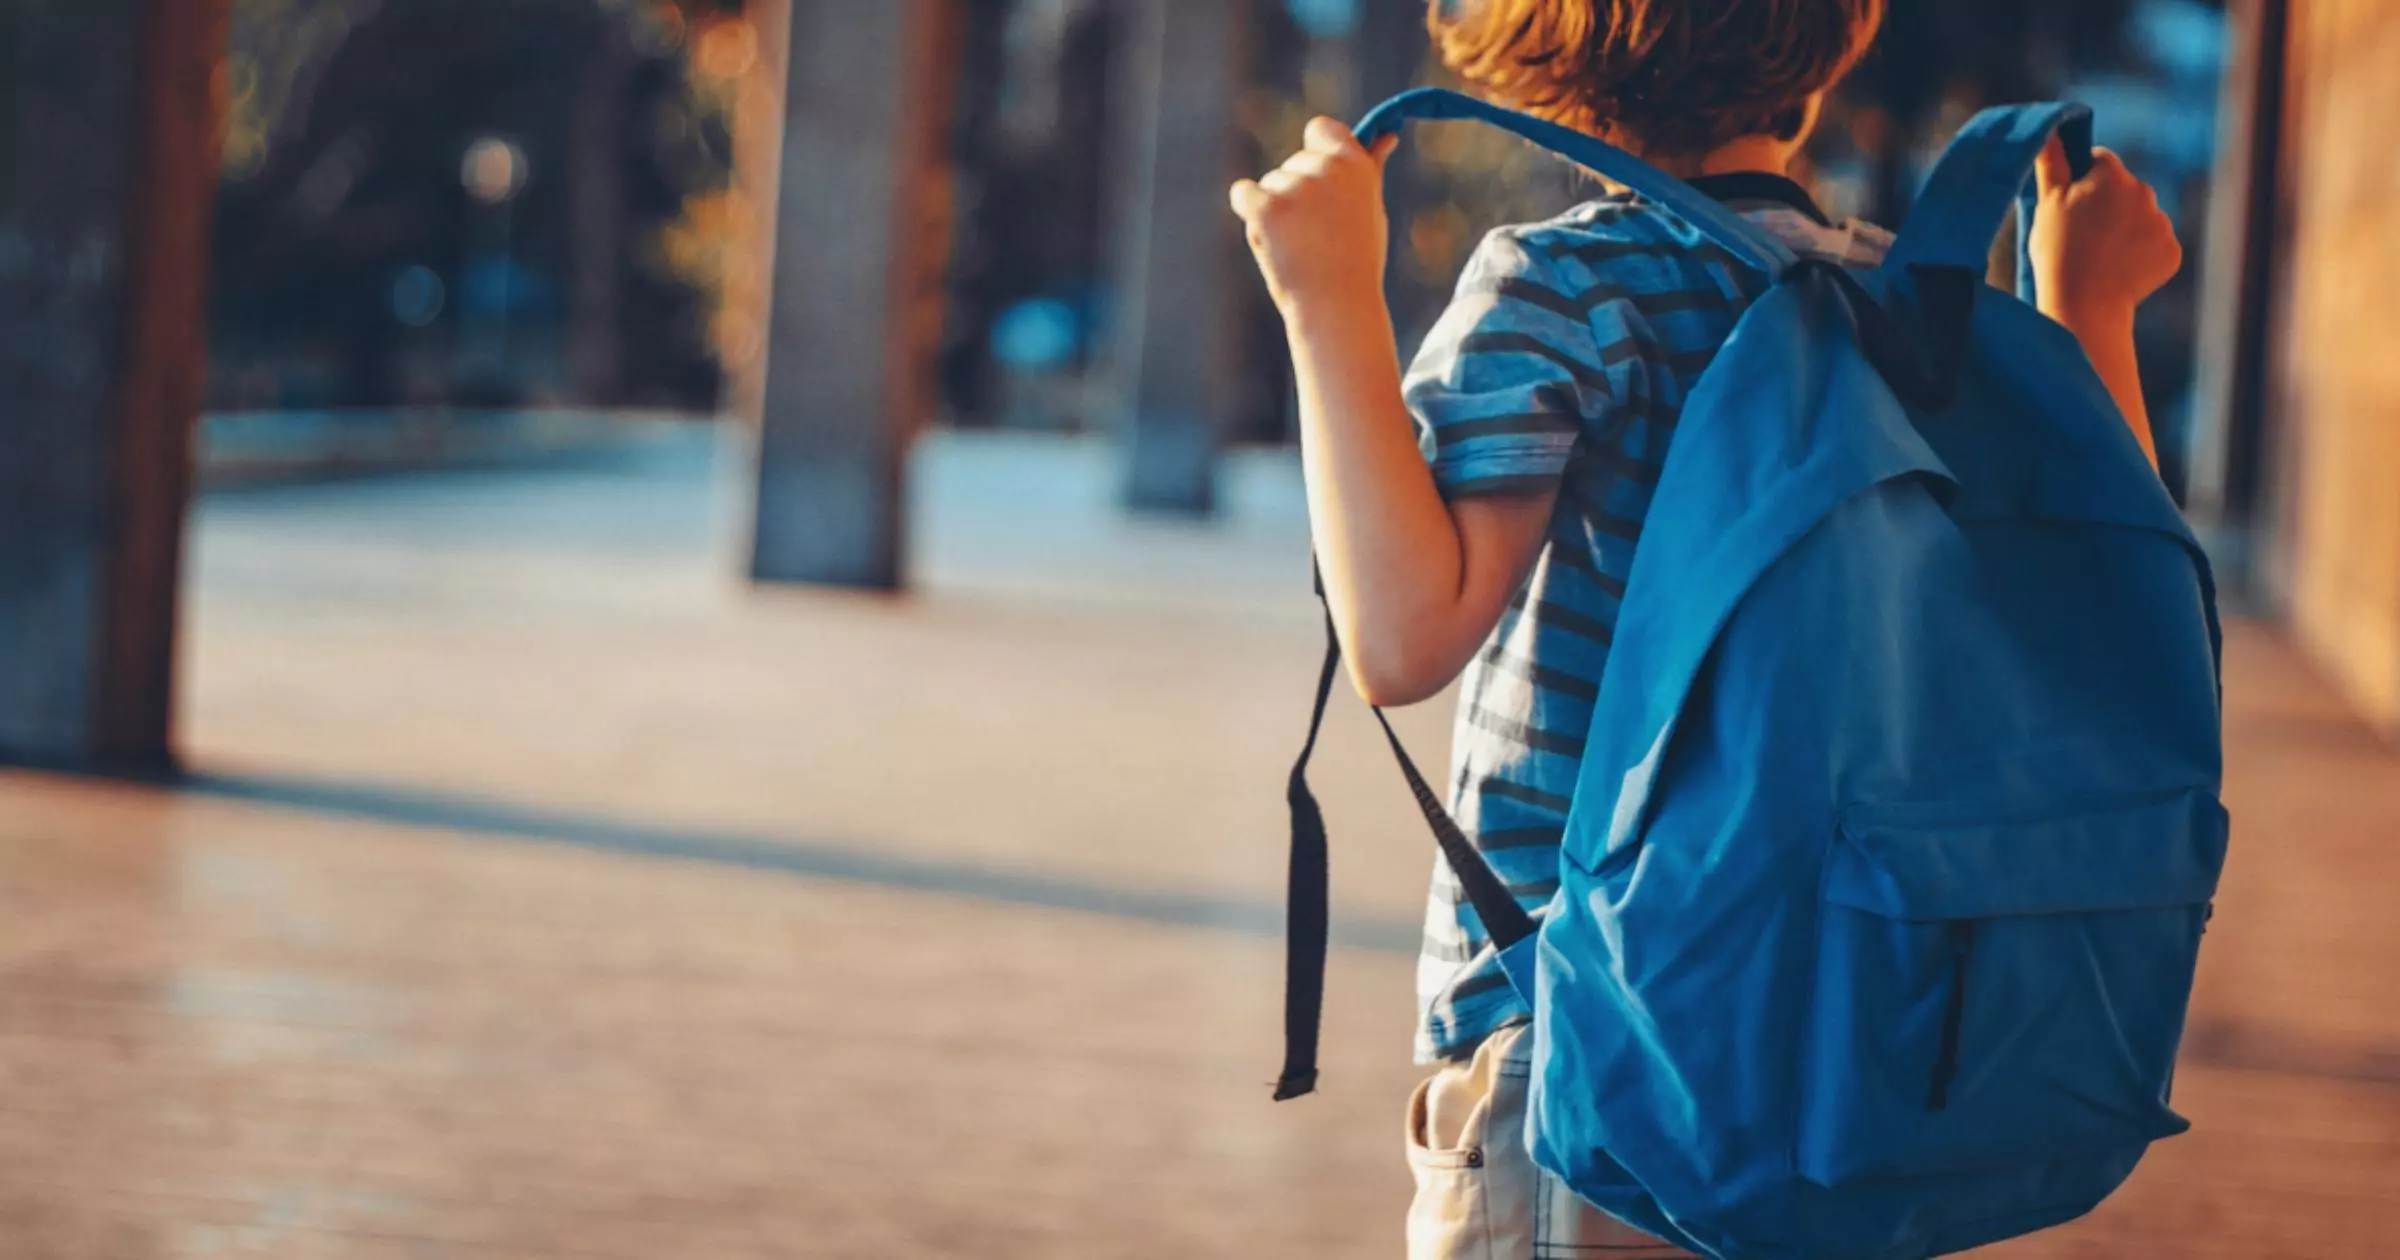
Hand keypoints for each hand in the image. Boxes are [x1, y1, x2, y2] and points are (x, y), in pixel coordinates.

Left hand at [1229, 117, 1397, 320]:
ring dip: (1277, 210)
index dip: (1316, 151)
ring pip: (1271, 183)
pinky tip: (1272, 239)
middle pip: (1294, 162)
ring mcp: (1295, 186)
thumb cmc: (1357, 261)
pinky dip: (1249, 212)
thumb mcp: (1371, 209)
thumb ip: (1370, 168)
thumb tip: (1388, 135)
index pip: (1322, 129)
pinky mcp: (1266, 206)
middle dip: (1297, 193)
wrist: (1336, 307)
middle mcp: (1328, 168)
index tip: (1320, 179)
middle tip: (1317, 234)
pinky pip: (1243, 193)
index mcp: (1356, 164)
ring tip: (1300, 246)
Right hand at [2028, 138, 2182, 326]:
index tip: (2070, 206)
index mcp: (2111, 175)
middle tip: (2082, 236)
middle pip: (2124, 189)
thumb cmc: (2059, 254)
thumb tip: (2050, 131)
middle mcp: (2144, 191)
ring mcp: (2162, 222)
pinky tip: (2120, 271)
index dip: (2082, 181)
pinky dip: (2140, 255)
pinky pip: (2155, 245)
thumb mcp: (2046, 205)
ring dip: (2125, 230)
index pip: (2100, 161)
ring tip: (2100, 258)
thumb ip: (2052, 163)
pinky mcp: (2172, 251)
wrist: (2085, 306)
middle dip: (2107, 205)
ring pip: (2141, 217)